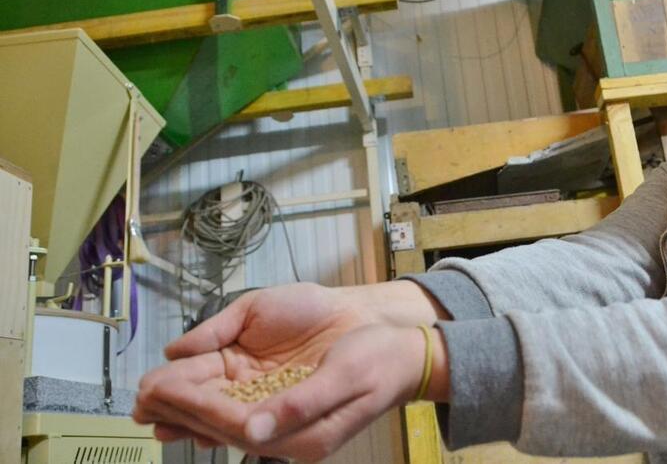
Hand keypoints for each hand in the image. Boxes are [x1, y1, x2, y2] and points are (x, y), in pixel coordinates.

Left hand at [133, 282, 449, 458]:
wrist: (407, 353)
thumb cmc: (381, 361)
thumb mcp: (345, 378)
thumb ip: (299, 406)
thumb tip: (252, 432)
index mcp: (304, 434)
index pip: (235, 423)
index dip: (195, 408)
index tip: (160, 393)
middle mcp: (289, 432)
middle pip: (223, 424)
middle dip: (180, 411)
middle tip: (139, 398)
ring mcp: (287, 418)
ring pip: (227, 416)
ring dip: (188, 408)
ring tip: (149, 400)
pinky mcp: (287, 402)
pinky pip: (241, 407)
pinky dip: (210, 401)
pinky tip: (187, 399)